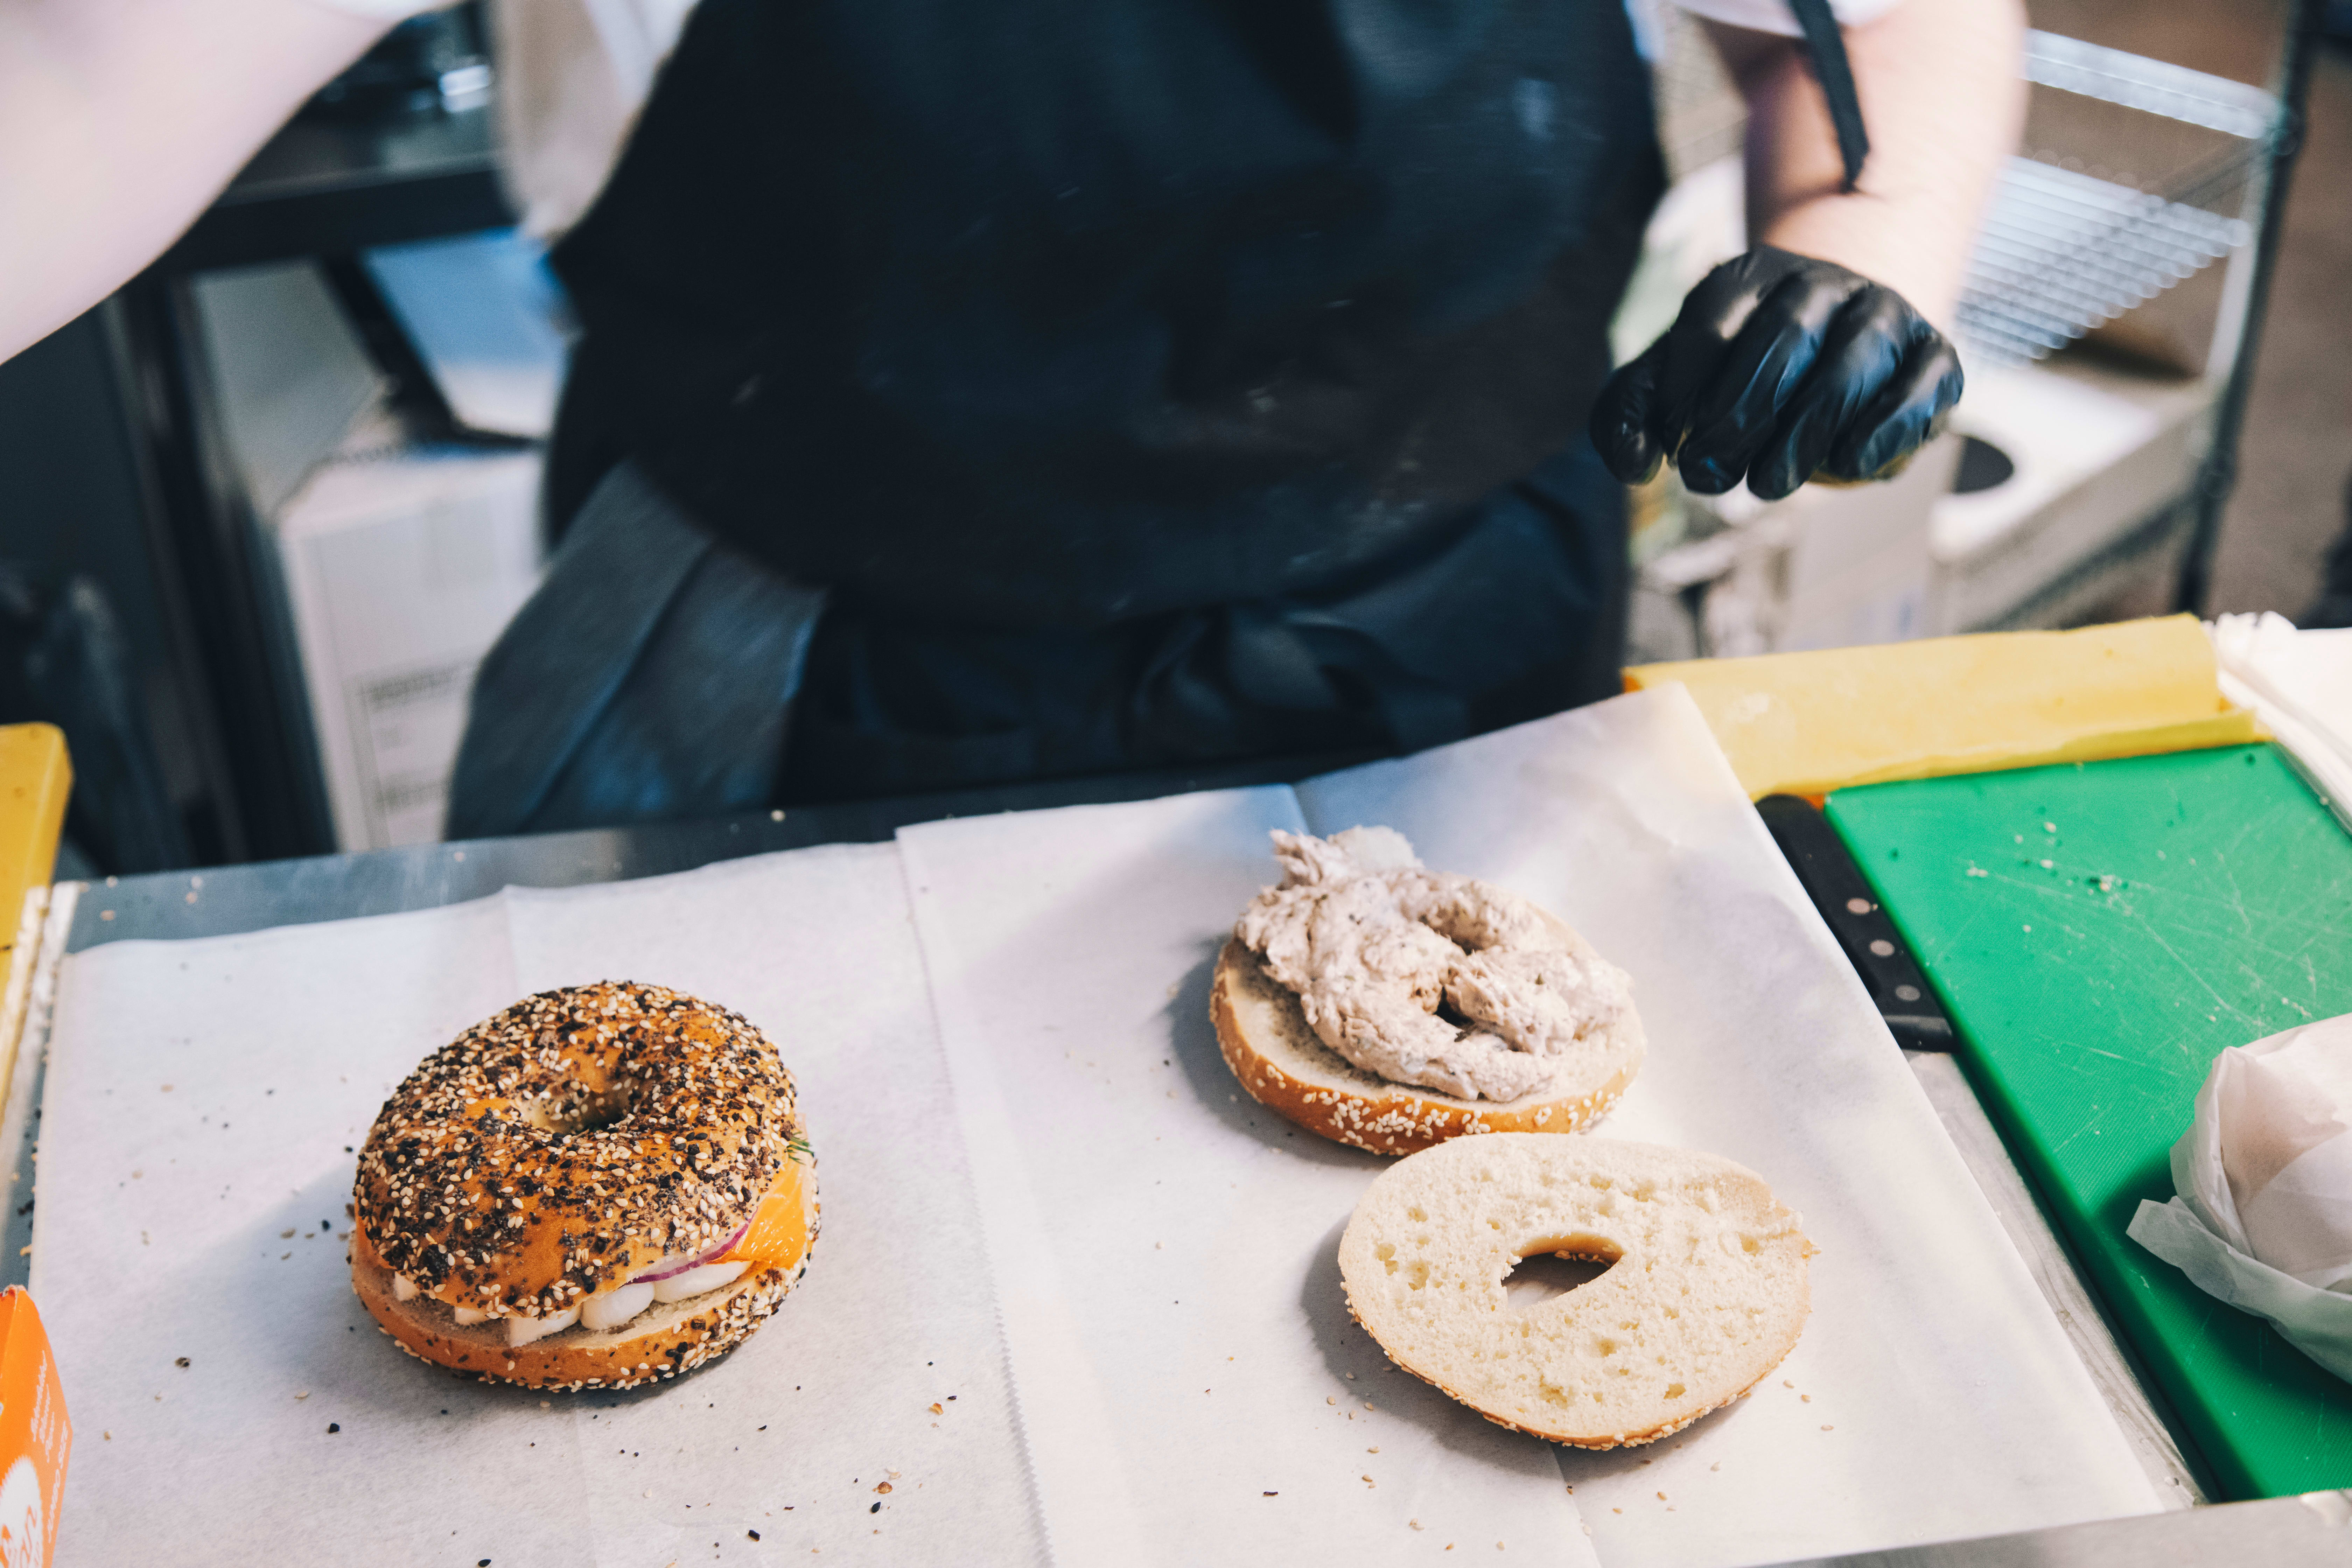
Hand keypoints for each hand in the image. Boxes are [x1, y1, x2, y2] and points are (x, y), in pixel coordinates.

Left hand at [1589, 246, 1963, 501]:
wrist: (1833, 358)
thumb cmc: (1740, 377)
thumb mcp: (1674, 384)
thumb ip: (1630, 413)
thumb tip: (1634, 467)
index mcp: (1751, 276)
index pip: (1712, 320)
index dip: (1685, 387)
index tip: (1673, 443)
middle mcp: (1821, 282)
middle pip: (1781, 338)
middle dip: (1739, 415)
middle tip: (1708, 476)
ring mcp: (1884, 313)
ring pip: (1850, 363)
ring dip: (1804, 433)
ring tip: (1767, 486)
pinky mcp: (1934, 354)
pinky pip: (1917, 385)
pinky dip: (1883, 429)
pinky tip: (1847, 466)